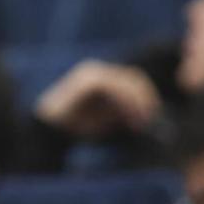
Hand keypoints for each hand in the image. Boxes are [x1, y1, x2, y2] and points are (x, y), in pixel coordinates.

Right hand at [34, 61, 163, 139]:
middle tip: (148, 119)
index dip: (147, 95)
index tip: (151, 116)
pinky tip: (128, 114)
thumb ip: (126, 113)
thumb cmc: (80, 126)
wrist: (52, 131)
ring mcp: (92, 73)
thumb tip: (149, 116)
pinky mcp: (87, 79)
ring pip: (125, 80)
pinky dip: (123, 98)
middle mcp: (100, 73)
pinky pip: (111, 85)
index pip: (135, 79)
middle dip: (145, 97)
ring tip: (140, 120)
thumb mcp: (110, 120)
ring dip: (136, 100)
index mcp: (106, 79)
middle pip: (133, 76)